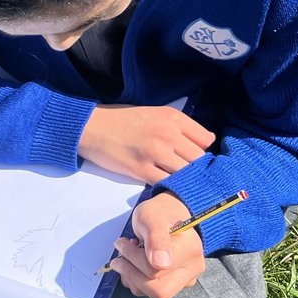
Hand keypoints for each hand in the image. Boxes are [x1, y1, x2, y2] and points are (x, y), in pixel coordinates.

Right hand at [78, 104, 214, 183]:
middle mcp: (167, 134)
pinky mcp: (140, 170)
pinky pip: (166, 183)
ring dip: (183, 178)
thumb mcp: (154, 113)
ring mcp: (154, 153)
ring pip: (186, 173)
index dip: (202, 149)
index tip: (192, 154)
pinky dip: (168, 185)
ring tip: (175, 177)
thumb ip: (178, 126)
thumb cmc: (122, 120)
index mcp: (172, 118)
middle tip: (184, 169)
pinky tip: (163, 182)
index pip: (206, 139)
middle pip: (199, 159)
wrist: (91, 127)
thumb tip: (204, 142)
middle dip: (195, 166)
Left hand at [109, 192, 205, 297]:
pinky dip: (138, 283)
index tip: (122, 243)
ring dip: (133, 279)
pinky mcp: (177, 284)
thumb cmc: (160, 213)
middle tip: (119, 259)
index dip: (132, 259)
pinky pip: (155, 292)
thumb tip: (161, 264)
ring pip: (155, 294)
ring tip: (128, 258)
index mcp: (189, 251)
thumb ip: (156, 238)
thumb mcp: (152, 217)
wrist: (169, 215)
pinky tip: (134, 266)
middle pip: (158, 290)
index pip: (155, 270)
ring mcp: (186, 279)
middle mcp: (192, 269)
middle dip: (132, 275)